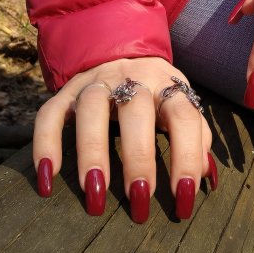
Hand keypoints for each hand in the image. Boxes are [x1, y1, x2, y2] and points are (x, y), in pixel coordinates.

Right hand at [33, 56, 216, 220]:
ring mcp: (95, 83)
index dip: (188, 155)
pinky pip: (49, 114)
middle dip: (139, 158)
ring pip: (91, 110)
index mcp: (167, 84)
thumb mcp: (180, 104)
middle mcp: (131, 78)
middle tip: (139, 202)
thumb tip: (207, 177)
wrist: (119, 50)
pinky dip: (46, 145)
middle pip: (136, 111)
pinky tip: (48, 180)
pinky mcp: (64, 92)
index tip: (184, 196)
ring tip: (94, 195)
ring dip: (93, 152)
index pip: (183, 116)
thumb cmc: (157, 93)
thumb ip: (197, 136)